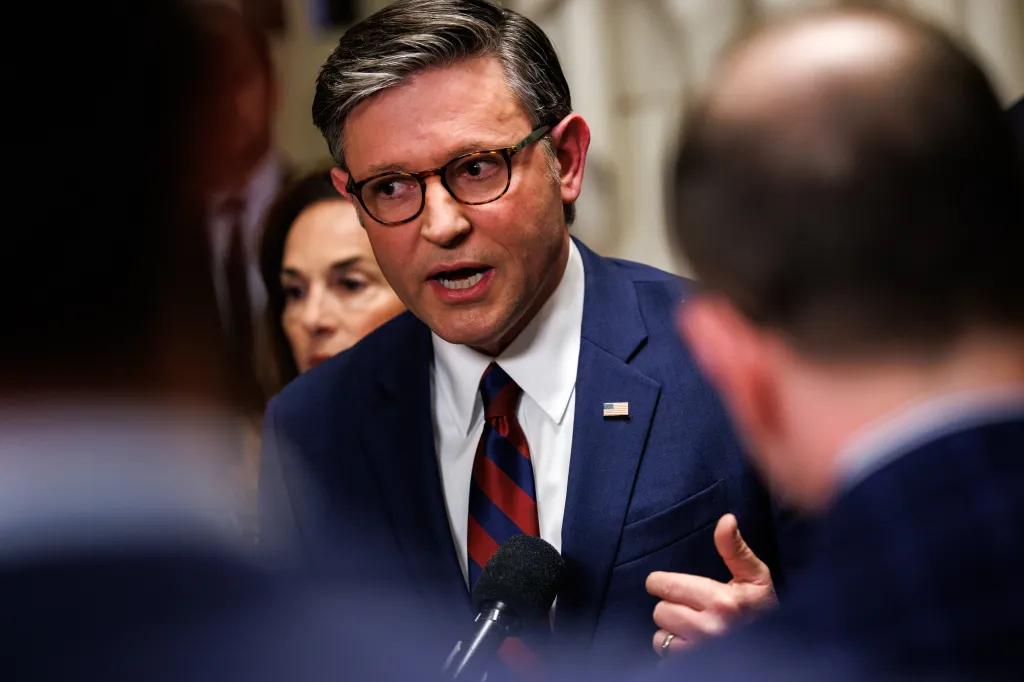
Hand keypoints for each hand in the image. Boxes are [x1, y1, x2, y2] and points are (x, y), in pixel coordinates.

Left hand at [646, 513, 776, 657]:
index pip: (664, 585)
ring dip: (672, 631)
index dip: (664, 583)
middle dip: (672, 607)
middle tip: (692, 607)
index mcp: (721, 601)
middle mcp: (709, 629)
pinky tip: (692, 645)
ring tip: (693, 627)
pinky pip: (666, 658)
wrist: (780, 648)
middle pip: (660, 611)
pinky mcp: (695, 668)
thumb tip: (726, 519)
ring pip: (660, 637)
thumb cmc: (763, 609)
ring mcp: (701, 652)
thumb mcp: (755, 576)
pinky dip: (675, 652)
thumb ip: (734, 548)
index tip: (674, 585)